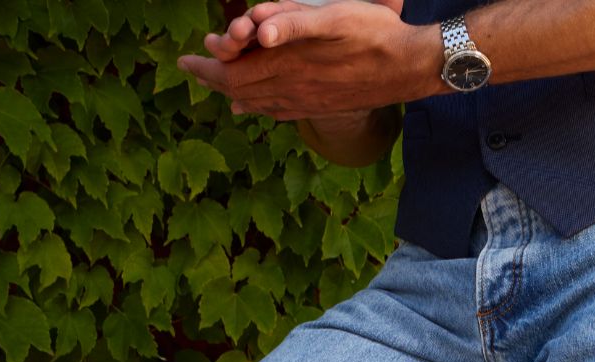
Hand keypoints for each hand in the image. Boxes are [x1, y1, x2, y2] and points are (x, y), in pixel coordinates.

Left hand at [177, 0, 435, 120]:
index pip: (235, 72)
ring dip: (235, 94)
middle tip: (192, 70)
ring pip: (259, 103)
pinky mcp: (321, 107)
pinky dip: (261, 106)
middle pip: (241, 90)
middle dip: (214, 80)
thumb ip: (291, 22)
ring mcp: (308, 103)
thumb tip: (257, 30)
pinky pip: (281, 111)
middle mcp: (294, 91)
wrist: (409, 67)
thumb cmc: (373, 35)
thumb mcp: (332, 18)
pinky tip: (256, 107)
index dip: (207, 67)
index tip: (185, 61)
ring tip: (220, 89)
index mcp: (290, 67)